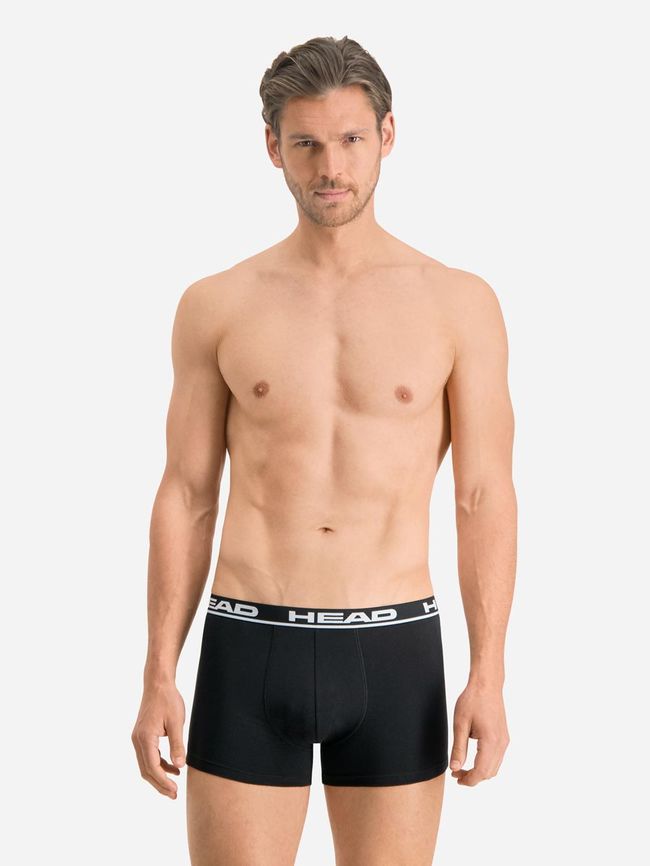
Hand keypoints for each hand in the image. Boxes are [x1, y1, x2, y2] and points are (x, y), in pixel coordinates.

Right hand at [131, 680, 185, 798]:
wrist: (158, 684)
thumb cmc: (168, 700)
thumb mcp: (176, 722)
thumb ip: (177, 744)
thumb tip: (180, 765)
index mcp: (145, 738)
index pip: (152, 767)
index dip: (163, 781)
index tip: (174, 791)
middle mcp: (137, 740)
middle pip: (146, 770)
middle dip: (159, 784)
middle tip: (173, 795)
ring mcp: (138, 738)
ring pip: (146, 765)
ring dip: (159, 776)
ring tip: (174, 785)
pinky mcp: (142, 736)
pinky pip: (148, 756)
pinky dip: (159, 764)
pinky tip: (173, 767)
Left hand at [449, 681, 509, 785]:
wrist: (487, 684)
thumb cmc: (472, 700)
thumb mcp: (460, 724)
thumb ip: (458, 748)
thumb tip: (454, 767)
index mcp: (491, 741)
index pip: (481, 772)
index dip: (468, 779)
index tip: (455, 777)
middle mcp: (501, 744)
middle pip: (489, 773)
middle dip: (472, 777)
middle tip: (455, 772)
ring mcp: (504, 740)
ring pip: (494, 767)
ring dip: (479, 771)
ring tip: (462, 767)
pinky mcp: (504, 737)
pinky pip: (497, 758)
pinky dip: (485, 763)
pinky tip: (472, 758)